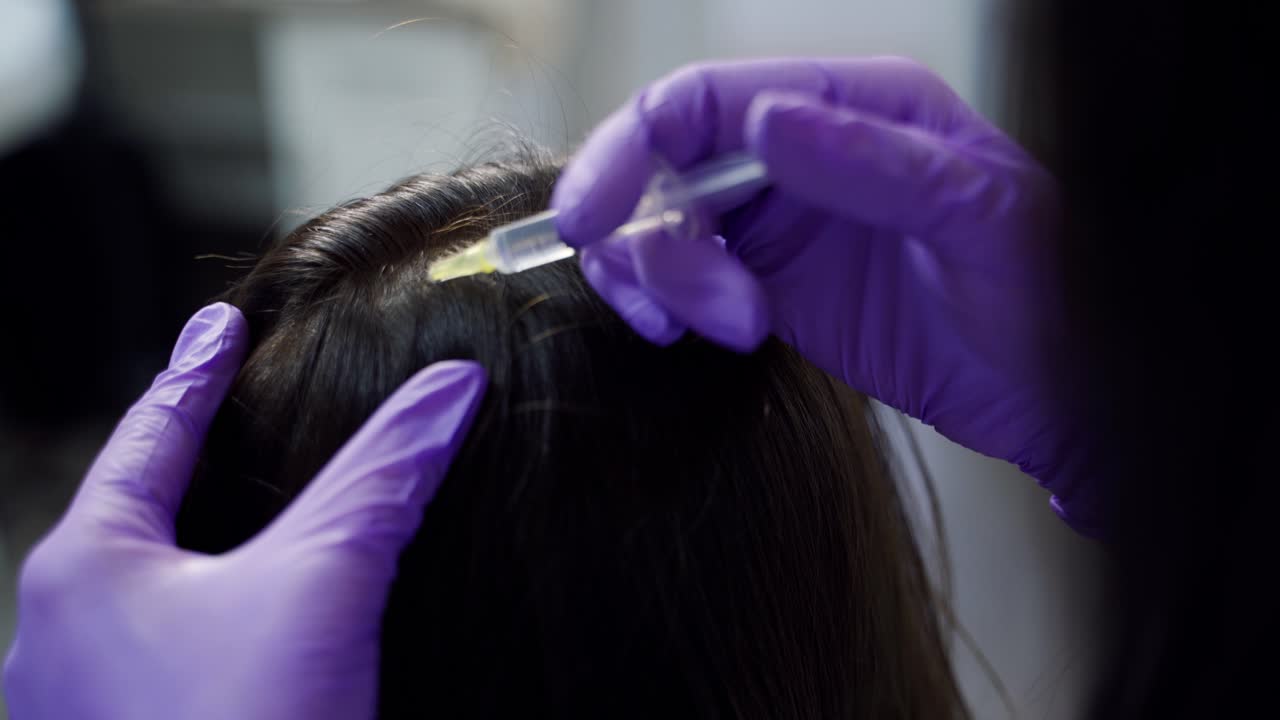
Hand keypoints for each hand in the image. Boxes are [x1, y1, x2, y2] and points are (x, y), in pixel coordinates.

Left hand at [3, 303, 487, 718]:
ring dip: (199, 550)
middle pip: (132, 513)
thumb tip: (450, 387)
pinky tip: (262, 638)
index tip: (220, 324)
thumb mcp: (320, 587)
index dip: (196, 371)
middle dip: (185, 457)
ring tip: (247, 518)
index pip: (150, 433)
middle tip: (232, 406)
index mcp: (85, 573)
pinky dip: (216, 623)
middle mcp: (59, 639)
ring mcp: (82, 710)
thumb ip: (382, 477)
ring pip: (146, 597)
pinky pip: (167, 662)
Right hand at [551, 57, 1095, 533]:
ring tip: (740, 328)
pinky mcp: (762, 284)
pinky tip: (706, 334)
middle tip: (704, 311)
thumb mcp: (976, 216)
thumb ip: (873, 164)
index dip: (631, 148)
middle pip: (660, 164)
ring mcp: (776, 221)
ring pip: (658, 228)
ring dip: (664, 283)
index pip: (705, 99)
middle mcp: (798, 152)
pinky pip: (676, 281)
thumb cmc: (1040, 289)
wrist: (1050, 390)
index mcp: (849, 104)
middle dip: (654, 238)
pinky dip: (664, 306)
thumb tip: (764, 121)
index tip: (592, 217)